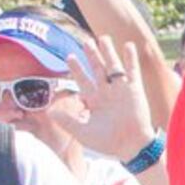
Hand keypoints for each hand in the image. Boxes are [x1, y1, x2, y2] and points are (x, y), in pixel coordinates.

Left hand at [75, 34, 155, 157]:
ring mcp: (121, 90)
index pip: (83, 80)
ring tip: (103, 38)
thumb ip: (66, 120)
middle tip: (86, 41)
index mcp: (94, 100)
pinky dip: (130, 59)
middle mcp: (107, 93)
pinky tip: (128, 45)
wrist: (131, 147)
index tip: (69, 56)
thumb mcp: (82, 131)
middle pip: (98, 69)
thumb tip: (50, 111)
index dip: (76, 68)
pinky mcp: (134, 90)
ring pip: (113, 66)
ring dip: (108, 52)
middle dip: (92, 55)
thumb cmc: (108, 142)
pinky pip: (132, 71)